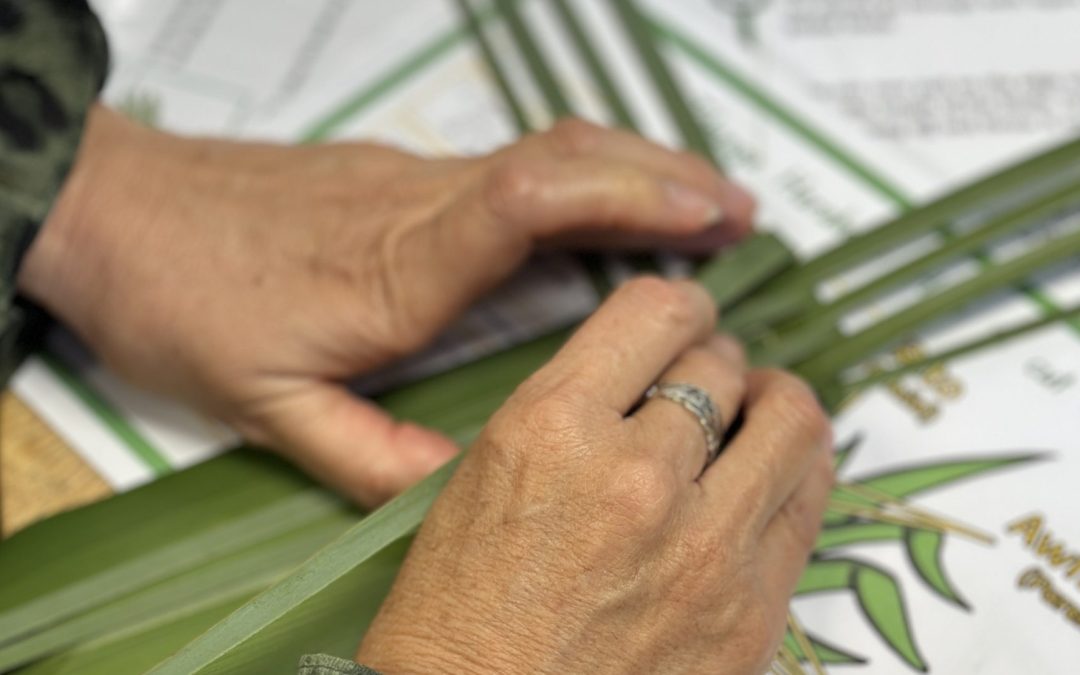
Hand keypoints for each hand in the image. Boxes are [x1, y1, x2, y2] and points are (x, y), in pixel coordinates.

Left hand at [17, 106, 754, 504]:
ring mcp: (413, 181)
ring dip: (633, 168)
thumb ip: (367, 457)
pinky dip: (586, 177)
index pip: (526, 202)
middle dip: (662, 177)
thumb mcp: (264, 404)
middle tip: (740, 212)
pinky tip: (610, 204)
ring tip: (704, 202)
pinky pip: (516, 163)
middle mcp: (419, 208)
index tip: (705, 213)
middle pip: (562, 159)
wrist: (113, 212)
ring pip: (547, 150)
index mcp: (397, 267)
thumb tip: (461, 493)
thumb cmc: (181, 299)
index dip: (625, 196)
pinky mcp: (403, 178)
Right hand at [356, 278, 833, 673]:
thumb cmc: (457, 620)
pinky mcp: (750, 610)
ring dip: (775, 405)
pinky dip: (794, 475)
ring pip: (791, 423)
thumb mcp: (484, 478)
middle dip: (716, 361)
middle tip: (711, 377)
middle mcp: (634, 475)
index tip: (685, 318)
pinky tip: (769, 479)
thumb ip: (570, 412)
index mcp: (551, 428)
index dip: (680, 306)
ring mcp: (703, 546)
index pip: (654, 313)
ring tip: (760, 415)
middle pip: (721, 365)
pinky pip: (807, 505)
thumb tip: (645, 379)